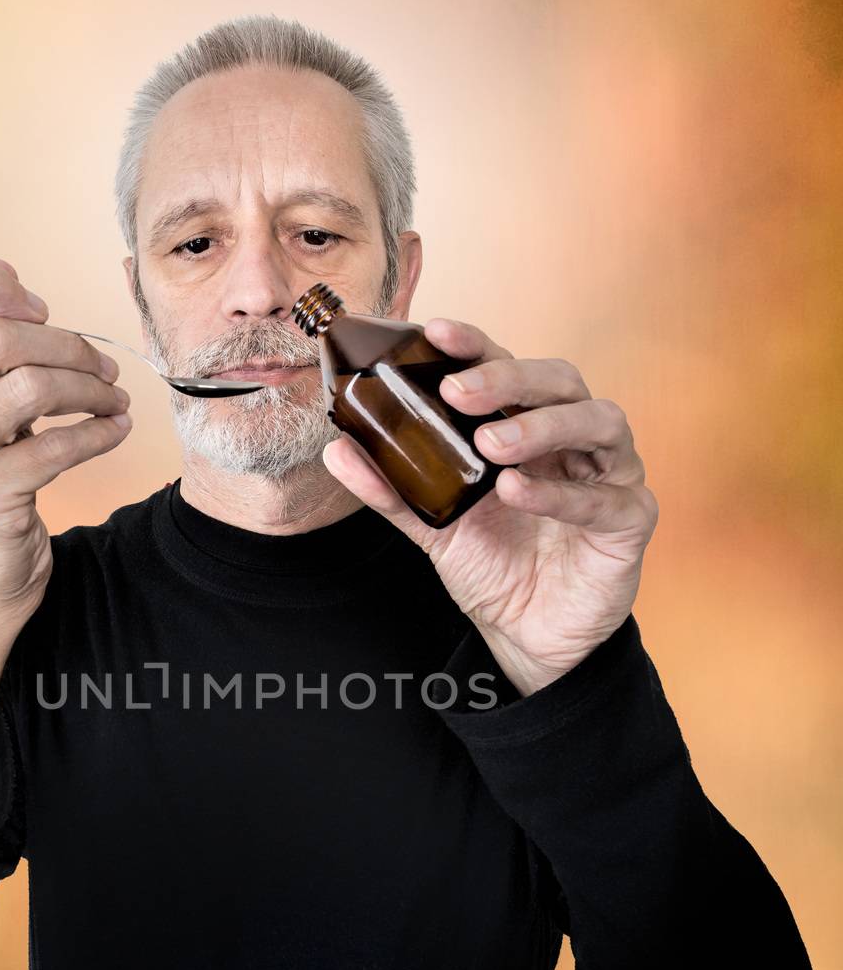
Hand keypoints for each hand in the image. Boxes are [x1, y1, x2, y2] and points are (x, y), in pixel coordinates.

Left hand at [321, 316, 658, 696]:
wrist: (528, 637)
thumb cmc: (494, 567)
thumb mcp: (434, 526)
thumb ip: (392, 488)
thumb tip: (338, 449)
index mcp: (528, 426)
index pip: (508, 369)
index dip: (477, 345)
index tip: (436, 332)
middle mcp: (574, 439)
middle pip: (558, 380)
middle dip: (508, 378)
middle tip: (458, 391)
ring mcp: (610, 474)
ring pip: (599, 421)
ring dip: (543, 424)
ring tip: (492, 445)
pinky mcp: (630, 519)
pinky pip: (603, 496)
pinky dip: (559, 491)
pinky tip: (517, 491)